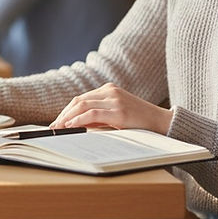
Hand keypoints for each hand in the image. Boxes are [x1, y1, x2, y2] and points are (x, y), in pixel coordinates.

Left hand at [49, 83, 172, 134]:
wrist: (164, 123)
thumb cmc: (139, 122)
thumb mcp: (115, 116)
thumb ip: (98, 117)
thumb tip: (74, 125)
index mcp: (109, 90)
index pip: (81, 99)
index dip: (66, 111)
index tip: (57, 122)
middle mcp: (110, 91)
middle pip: (79, 101)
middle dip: (64, 114)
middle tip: (54, 126)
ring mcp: (115, 100)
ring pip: (82, 105)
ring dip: (67, 118)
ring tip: (58, 128)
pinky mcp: (119, 111)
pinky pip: (92, 114)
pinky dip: (78, 120)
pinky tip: (71, 126)